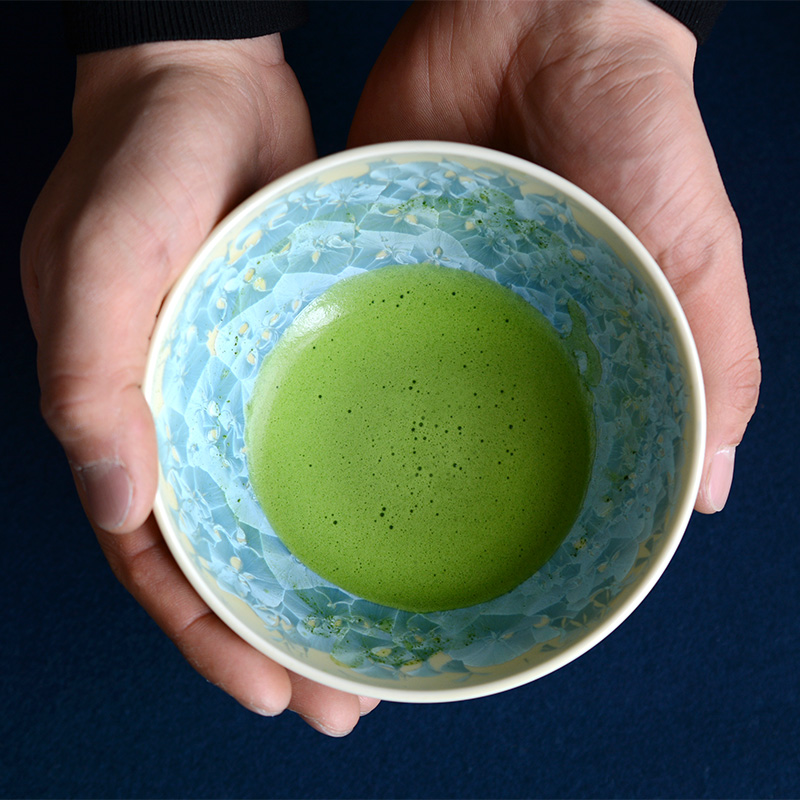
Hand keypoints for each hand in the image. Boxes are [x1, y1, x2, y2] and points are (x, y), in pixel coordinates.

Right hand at [21, 36, 376, 734]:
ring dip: (321, 588)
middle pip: (229, 561)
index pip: (162, 562)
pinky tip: (390, 539)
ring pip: (279, 519)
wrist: (208, 87)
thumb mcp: (100, 261)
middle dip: (278, 640)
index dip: (208, 637)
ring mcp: (242, 396)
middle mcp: (185, 423)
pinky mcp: (292, 360)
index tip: (272, 693)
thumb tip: (114, 503)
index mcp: (128, 420)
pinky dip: (345, 505)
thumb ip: (90, 377)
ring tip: (379, 657)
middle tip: (344, 702)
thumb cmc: (142, 164)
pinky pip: (316, 451)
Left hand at [349, 0, 760, 512]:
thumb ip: (713, 353)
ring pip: (398, 385)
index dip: (536, 511)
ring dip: (374, 434)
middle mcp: (501, 329)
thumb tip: (712, 488)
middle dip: (440, 485)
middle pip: (466, 425)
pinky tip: (303, 409)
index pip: (556, 447)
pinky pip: (348, 316)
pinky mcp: (383, 251)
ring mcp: (435, 293)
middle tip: (406, 558)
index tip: (504, 572)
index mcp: (575, 341)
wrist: (535, 8)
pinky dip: (329, 356)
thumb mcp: (694, 247)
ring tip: (342, 507)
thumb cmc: (634, 126)